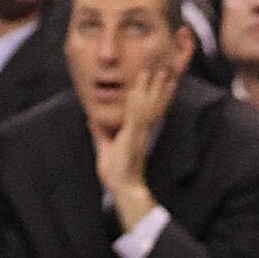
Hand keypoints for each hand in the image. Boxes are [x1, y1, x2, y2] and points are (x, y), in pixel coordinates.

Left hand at [94, 58, 175, 223]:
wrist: (123, 188)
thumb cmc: (116, 173)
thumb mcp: (105, 148)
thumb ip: (100, 134)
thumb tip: (93, 121)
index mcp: (136, 132)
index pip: (147, 108)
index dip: (152, 93)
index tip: (158, 79)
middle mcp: (141, 130)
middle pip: (152, 103)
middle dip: (159, 86)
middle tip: (166, 69)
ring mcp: (139, 132)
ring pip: (148, 105)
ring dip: (154, 88)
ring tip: (160, 73)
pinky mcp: (133, 136)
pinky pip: (137, 115)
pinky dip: (139, 101)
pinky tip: (140, 89)